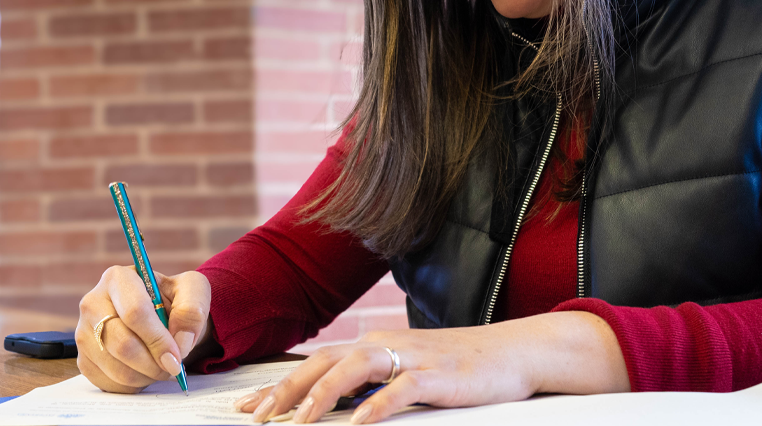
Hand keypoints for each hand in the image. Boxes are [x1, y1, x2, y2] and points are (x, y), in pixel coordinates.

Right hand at [75, 267, 212, 392]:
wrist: (160, 317)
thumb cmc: (174, 300)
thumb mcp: (193, 290)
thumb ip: (191, 311)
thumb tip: (180, 342)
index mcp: (117, 278)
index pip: (135, 312)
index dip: (158, 339)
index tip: (177, 357)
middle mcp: (93, 303)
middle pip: (122, 344)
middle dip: (154, 363)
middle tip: (173, 367)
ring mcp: (83, 333)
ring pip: (116, 368)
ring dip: (147, 375)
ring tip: (162, 366)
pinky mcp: (84, 359)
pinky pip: (109, 383)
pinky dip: (134, 385)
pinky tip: (145, 370)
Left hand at [234, 311, 628, 423]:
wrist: (512, 352)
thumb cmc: (458, 366)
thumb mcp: (408, 371)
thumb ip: (373, 382)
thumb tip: (336, 404)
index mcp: (374, 344)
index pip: (317, 362)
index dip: (281, 384)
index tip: (249, 406)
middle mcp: (385, 345)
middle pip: (324, 362)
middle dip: (286, 390)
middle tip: (257, 416)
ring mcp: (411, 358)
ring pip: (354, 368)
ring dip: (321, 395)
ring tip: (296, 421)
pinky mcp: (438, 375)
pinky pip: (401, 388)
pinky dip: (376, 404)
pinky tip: (358, 424)